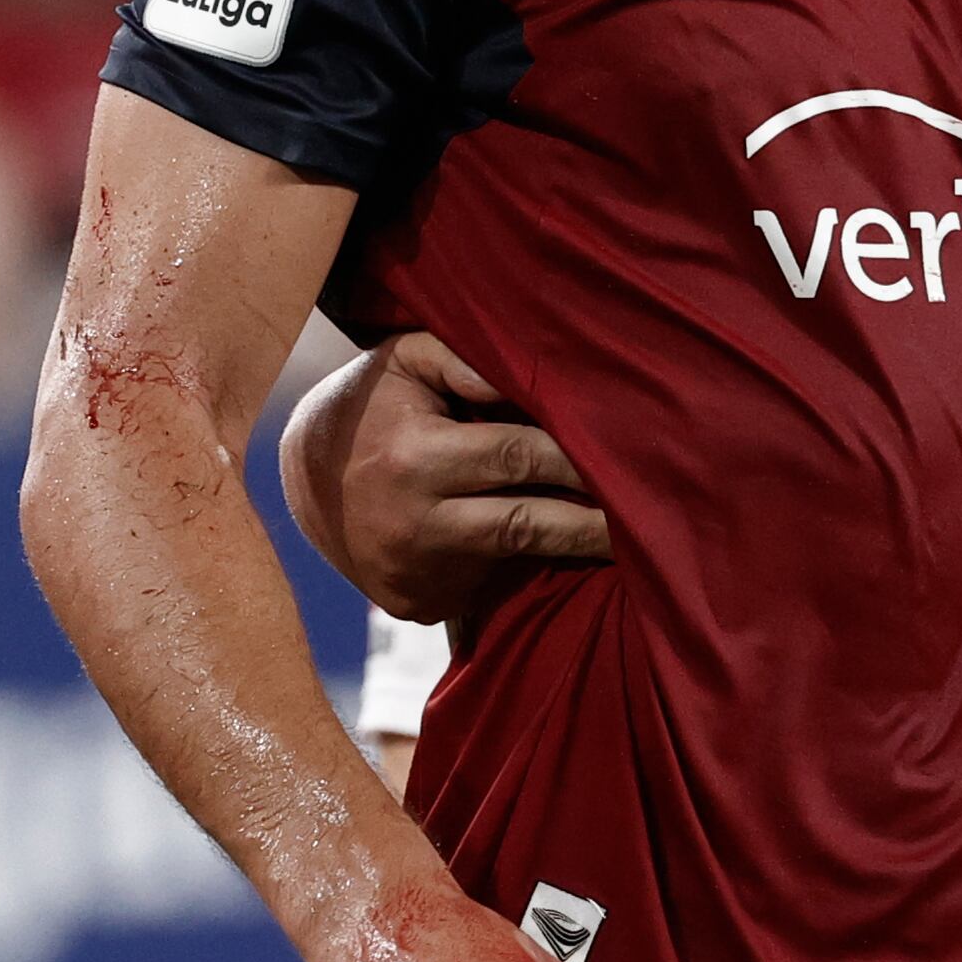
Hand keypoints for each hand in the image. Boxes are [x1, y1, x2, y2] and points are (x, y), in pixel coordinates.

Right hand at [283, 333, 605, 623]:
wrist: (302, 478)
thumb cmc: (371, 404)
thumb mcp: (404, 360)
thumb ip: (463, 358)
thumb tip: (524, 380)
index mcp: (413, 458)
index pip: (517, 456)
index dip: (578, 457)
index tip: (634, 454)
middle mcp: (412, 524)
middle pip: (528, 523)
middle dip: (596, 519)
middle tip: (659, 512)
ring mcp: (413, 573)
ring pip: (516, 560)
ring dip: (573, 547)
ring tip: (632, 534)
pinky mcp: (416, 603)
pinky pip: (488, 584)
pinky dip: (528, 568)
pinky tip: (568, 549)